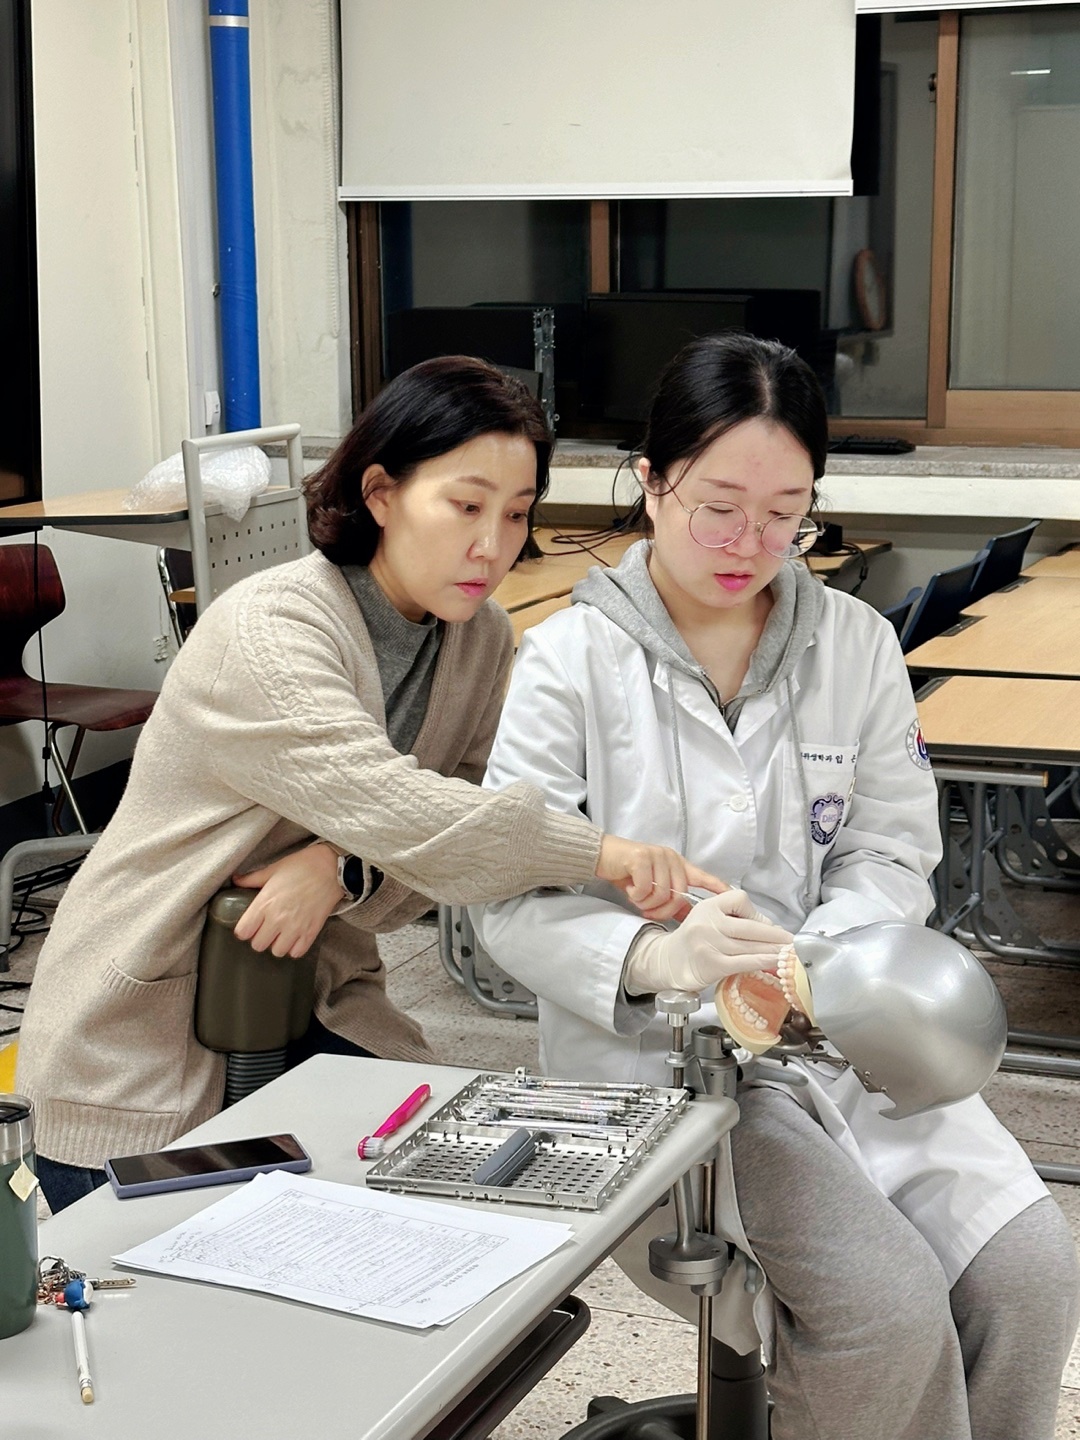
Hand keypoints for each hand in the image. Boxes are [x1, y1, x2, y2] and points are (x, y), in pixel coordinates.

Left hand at [232, 842, 342, 957]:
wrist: (332, 868)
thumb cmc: (302, 866)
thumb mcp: (273, 869)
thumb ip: (252, 879)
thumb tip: (235, 880)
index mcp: (264, 903)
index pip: (243, 931)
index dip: (244, 930)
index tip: (249, 925)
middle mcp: (277, 919)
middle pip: (258, 945)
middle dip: (260, 938)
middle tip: (266, 929)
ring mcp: (295, 927)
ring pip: (277, 952)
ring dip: (277, 944)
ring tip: (281, 934)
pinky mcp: (311, 932)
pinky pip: (297, 952)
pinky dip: (295, 948)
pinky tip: (295, 937)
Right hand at [596, 834, 727, 921]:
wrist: (603, 856)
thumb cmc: (627, 873)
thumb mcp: (651, 888)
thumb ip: (670, 901)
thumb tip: (688, 919)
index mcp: (677, 864)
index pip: (702, 876)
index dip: (717, 887)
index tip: (733, 896)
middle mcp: (671, 858)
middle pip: (678, 894)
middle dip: (662, 910)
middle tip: (646, 910)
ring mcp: (657, 855)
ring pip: (661, 893)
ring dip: (645, 902)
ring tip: (636, 897)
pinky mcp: (641, 857)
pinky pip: (645, 887)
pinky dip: (635, 895)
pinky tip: (629, 889)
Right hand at [623, 889, 793, 995]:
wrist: (669, 962)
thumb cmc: (695, 940)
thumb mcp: (709, 918)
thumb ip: (735, 917)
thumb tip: (771, 927)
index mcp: (708, 906)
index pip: (739, 899)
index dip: (756, 912)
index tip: (764, 924)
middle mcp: (708, 922)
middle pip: (751, 927)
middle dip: (776, 935)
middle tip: (791, 941)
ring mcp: (710, 944)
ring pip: (751, 946)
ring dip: (774, 950)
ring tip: (789, 953)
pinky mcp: (713, 964)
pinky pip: (745, 962)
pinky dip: (763, 962)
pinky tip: (775, 963)